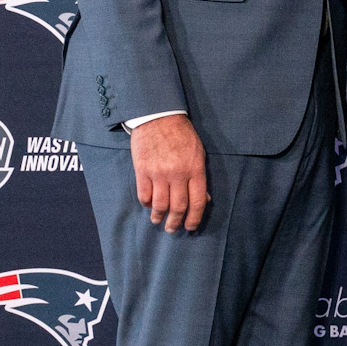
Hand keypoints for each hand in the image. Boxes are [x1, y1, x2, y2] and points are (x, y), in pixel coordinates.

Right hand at [130, 113, 209, 232]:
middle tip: (172, 229)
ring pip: (159, 204)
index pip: (198, 201)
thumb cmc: (182, 134)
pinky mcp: (142, 170)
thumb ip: (200, 176)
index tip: (190, 227)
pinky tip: (148, 206)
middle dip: (176, 222)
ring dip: (158, 217)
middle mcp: (177, 174)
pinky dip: (146, 203)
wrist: (158, 116)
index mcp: (195, 169)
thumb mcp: (198, 153)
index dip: (195, 218)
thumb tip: (204, 199)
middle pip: (178, 206)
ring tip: (158, 221)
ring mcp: (158, 173)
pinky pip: (144, 194)